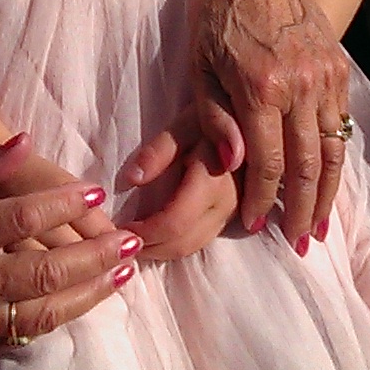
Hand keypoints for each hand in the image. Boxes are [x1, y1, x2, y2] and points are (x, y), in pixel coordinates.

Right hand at [0, 137, 141, 361]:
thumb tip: (25, 140)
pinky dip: (61, 316)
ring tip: (123, 273)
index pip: (20, 217)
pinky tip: (88, 300)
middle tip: (131, 242)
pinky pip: (26, 332)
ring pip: (43, 310)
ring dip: (90, 292)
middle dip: (94, 256)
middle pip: (43, 271)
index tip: (96, 193)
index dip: (62, 204)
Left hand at [115, 101, 243, 261]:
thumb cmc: (211, 118)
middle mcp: (228, 203)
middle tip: (120, 239)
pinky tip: (157, 236)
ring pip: (194, 246)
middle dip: (150, 248)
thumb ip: (158, 151)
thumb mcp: (182, 125)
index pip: (175, 222)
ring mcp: (234, 212)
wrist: (250, 120)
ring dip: (162, 250)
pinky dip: (176, 244)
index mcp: (213, 179)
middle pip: (184, 243)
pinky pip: (203, 240)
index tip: (119, 229)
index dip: (145, 232)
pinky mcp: (235, 216)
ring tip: (134, 239)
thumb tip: (132, 180)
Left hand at [187, 0, 352, 248]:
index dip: (261, 201)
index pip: (266, 163)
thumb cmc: (217, 11)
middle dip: (301, 210)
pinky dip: (338, 158)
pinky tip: (329, 180)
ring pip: (333, 150)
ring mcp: (326, 75)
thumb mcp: (199, 64)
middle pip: (307, 165)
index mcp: (260, 86)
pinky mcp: (339, 66)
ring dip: (326, 193)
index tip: (255, 225)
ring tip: (318, 225)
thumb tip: (234, 166)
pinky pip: (343, 124)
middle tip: (297, 242)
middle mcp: (300, 84)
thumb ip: (214, 118)